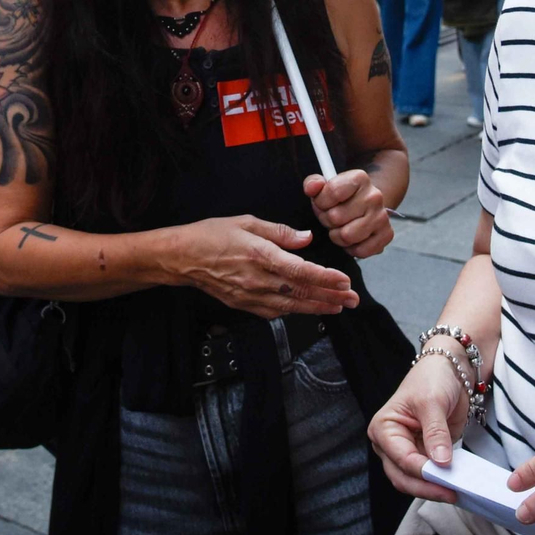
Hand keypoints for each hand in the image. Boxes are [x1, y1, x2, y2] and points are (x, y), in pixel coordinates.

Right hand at [166, 215, 359, 318]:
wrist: (181, 258)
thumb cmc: (211, 235)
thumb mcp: (246, 222)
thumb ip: (279, 232)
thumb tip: (306, 239)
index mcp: (261, 255)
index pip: (301, 271)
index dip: (325, 278)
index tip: (344, 280)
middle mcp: (259, 279)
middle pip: (302, 292)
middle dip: (331, 296)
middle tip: (353, 299)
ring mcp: (251, 296)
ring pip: (291, 306)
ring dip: (317, 307)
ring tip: (338, 307)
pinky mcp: (243, 305)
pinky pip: (274, 312)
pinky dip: (294, 311)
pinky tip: (307, 309)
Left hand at [303, 170, 392, 257]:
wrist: (366, 207)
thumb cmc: (342, 198)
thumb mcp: (324, 186)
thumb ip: (313, 184)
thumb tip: (312, 187)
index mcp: (359, 178)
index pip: (332, 192)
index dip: (321, 202)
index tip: (324, 203)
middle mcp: (374, 196)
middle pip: (335, 217)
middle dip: (328, 220)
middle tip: (333, 217)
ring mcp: (382, 216)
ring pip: (346, 236)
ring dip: (338, 235)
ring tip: (341, 227)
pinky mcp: (386, 235)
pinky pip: (360, 250)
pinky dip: (352, 248)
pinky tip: (352, 237)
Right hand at [368, 344, 469, 503]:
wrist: (449, 371)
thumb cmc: (432, 379)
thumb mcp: (433, 402)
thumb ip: (435, 433)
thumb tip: (440, 462)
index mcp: (384, 428)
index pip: (402, 459)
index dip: (423, 472)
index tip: (445, 479)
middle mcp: (390, 444)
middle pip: (403, 477)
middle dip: (427, 487)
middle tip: (452, 492)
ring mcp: (406, 451)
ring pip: (414, 481)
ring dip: (434, 488)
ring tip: (457, 490)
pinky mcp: (424, 455)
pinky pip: (430, 476)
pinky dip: (442, 482)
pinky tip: (457, 484)